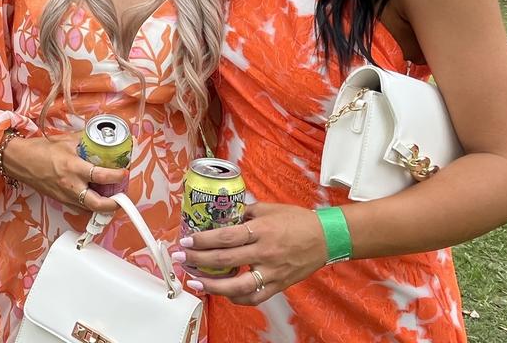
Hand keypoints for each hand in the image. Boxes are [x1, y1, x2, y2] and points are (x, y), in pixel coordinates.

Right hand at [1, 133, 126, 212]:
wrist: (20, 161)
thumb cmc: (41, 149)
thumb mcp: (66, 140)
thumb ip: (85, 141)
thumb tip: (101, 139)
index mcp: (73, 167)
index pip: (100, 176)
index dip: (116, 176)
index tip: (124, 173)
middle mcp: (70, 185)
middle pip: (97, 204)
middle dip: (113, 205)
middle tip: (122, 198)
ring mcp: (64, 196)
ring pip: (89, 209)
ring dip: (103, 206)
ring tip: (112, 197)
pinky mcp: (60, 201)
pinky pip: (79, 207)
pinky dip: (89, 205)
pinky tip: (94, 196)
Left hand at [177, 202, 327, 304]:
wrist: (326, 237)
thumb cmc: (297, 220)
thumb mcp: (268, 208)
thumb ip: (245, 214)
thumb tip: (223, 218)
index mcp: (261, 230)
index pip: (226, 237)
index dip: (203, 241)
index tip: (187, 241)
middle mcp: (264, 252)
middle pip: (225, 261)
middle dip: (198, 260)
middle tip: (180, 258)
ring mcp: (271, 272)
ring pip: (238, 286)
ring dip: (212, 286)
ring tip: (195, 282)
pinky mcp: (278, 285)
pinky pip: (255, 297)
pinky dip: (237, 298)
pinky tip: (222, 293)